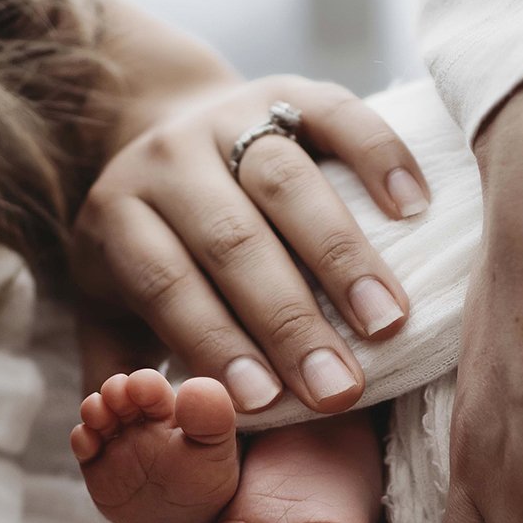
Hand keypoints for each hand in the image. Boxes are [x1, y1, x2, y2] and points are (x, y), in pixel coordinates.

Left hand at [72, 76, 430, 416]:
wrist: (154, 126)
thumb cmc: (146, 246)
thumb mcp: (106, 304)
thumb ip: (118, 369)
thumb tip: (138, 434)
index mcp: (119, 216)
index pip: (169, 283)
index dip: (217, 341)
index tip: (267, 401)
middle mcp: (168, 159)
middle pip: (233, 241)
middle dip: (291, 320)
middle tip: (341, 389)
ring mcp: (230, 117)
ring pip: (287, 183)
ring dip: (343, 257)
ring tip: (390, 322)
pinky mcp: (286, 88)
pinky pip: (338, 116)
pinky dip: (380, 159)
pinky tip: (416, 210)